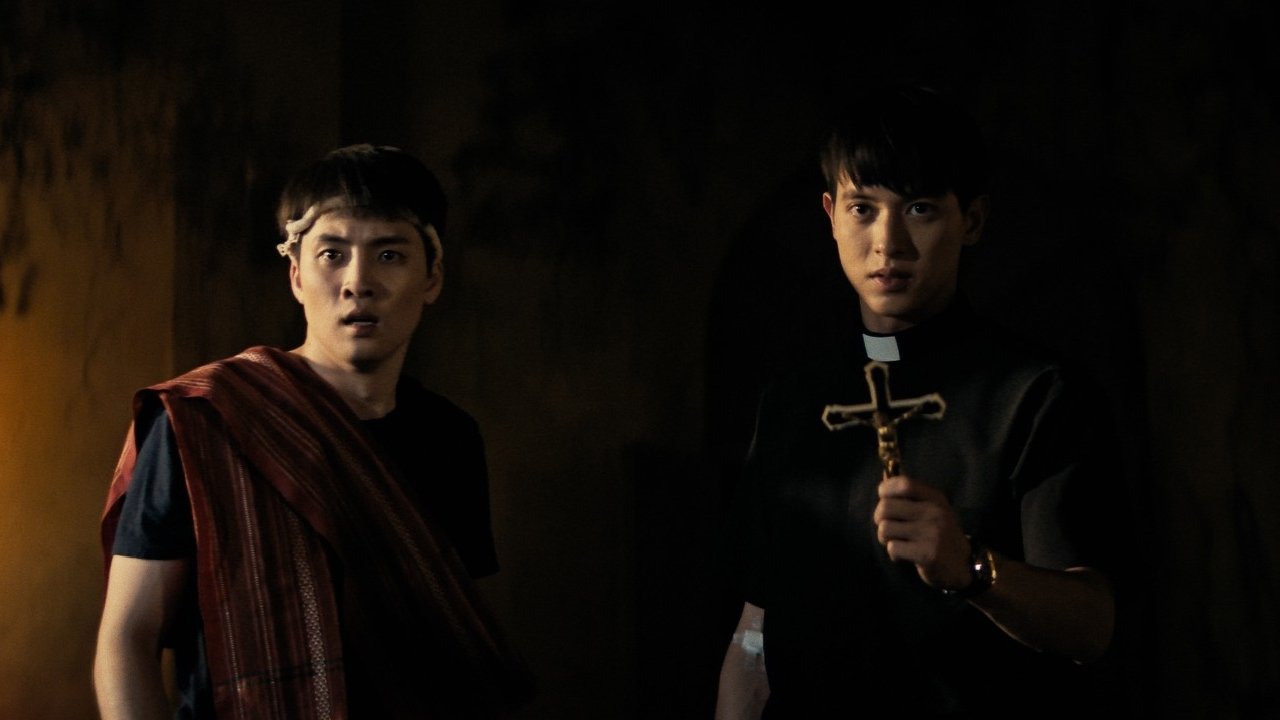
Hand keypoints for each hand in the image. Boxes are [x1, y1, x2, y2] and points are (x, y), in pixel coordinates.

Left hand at [873, 474, 971, 590]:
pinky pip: (893, 548)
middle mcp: (935, 512)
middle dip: (879, 518)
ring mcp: (932, 533)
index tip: (883, 498)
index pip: (904, 483)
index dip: (886, 489)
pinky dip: (893, 553)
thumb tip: (883, 485)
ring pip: (885, 528)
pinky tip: (903, 555)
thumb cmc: (940, 535)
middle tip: (888, 528)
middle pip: (886, 507)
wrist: (962, 566)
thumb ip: (911, 499)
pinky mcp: (927, 553)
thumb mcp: (932, 511)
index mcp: (935, 498)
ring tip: (895, 542)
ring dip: (884, 538)